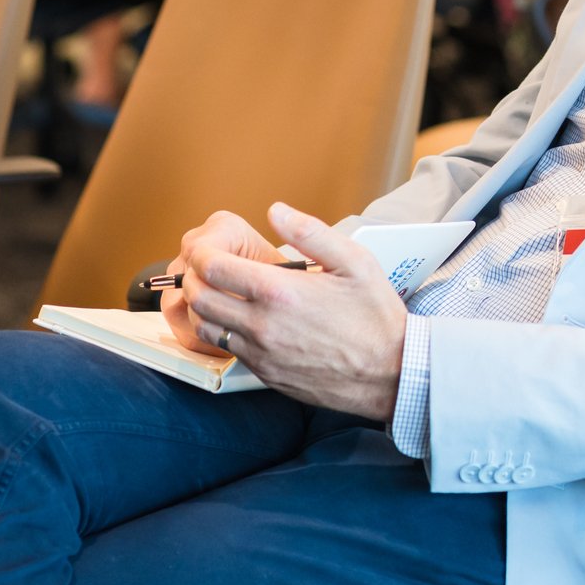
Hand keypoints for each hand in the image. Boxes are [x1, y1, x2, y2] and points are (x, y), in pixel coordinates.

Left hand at [179, 203, 409, 420]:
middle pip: (199, 297)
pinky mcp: (265, 374)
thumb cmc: (376, 315)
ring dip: (203, 306)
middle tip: (206, 266)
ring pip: (206, 327)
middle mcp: (262, 325)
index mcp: (280, 291)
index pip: (213, 267)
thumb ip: (310, 232)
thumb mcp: (354, 261)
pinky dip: (223, 331)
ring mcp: (261, 353)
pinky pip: (228, 350)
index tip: (204, 246)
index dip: (200, 252)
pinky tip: (241, 319)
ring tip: (219, 292)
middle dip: (193, 276)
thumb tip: (276, 211)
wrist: (391, 371)